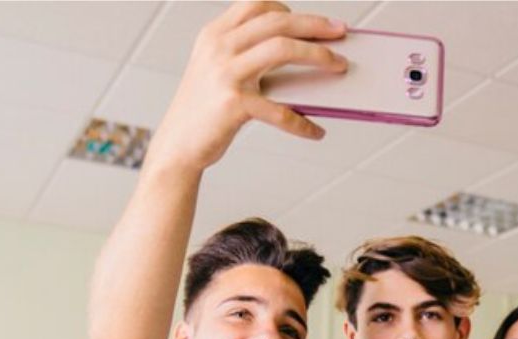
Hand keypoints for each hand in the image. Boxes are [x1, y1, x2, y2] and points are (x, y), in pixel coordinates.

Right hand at [146, 1, 346, 172]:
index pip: (256, 5)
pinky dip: (302, 123)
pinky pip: (280, 110)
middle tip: (340, 33)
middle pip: (276, 21)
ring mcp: (225, 73)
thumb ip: (247, 55)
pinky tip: (315, 131)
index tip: (315, 22)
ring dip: (318, 57)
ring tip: (339, 67)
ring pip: (282, 50)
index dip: (290, 10)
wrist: (177, 145)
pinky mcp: (233, 104)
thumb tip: (300, 55)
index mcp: (214, 35)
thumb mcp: (217, 71)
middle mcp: (218, 47)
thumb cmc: (204, 111)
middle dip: (315, 25)